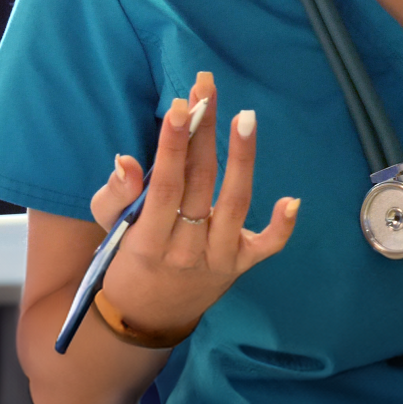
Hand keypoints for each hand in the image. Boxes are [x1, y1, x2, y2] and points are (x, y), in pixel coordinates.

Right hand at [88, 71, 299, 341]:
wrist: (150, 314)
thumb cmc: (129, 256)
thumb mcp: (110, 227)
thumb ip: (115, 195)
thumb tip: (125, 160)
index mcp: (149, 240)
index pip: (165, 185)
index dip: (173, 145)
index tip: (181, 105)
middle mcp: (186, 250)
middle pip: (199, 183)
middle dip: (203, 133)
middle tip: (206, 89)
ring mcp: (218, 259)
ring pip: (234, 204)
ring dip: (242, 159)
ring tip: (245, 117)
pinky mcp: (242, 265)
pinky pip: (266, 247)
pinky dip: (281, 227)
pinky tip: (292, 199)